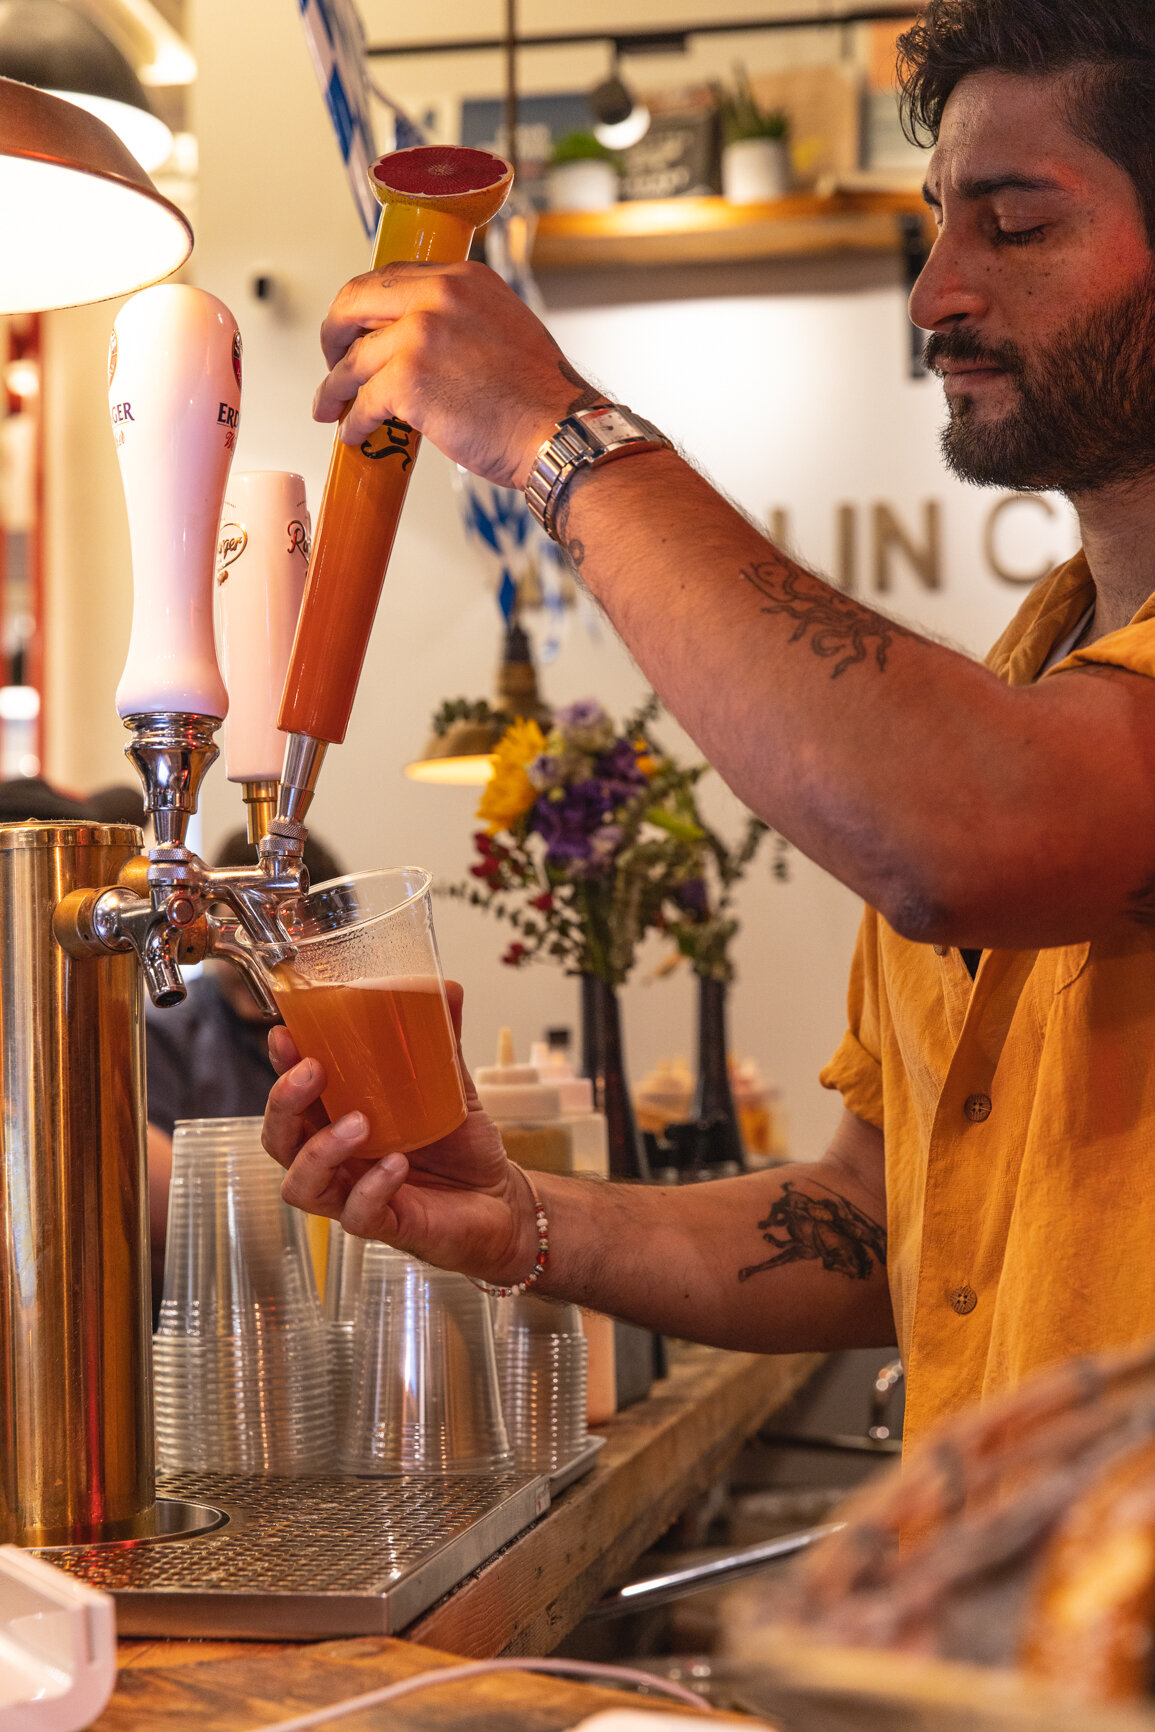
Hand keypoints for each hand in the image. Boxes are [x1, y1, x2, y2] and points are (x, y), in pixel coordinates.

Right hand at [261, 983, 536, 1282]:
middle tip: (314, 1071)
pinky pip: (357, 1215)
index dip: (280, 1066)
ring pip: (300, 1184)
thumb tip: (447, 989)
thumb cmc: (465, 1148)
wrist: (503, 1202)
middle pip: (279, 1140)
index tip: (285, 1033)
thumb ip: (441, 1043)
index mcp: (342, 1120)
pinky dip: (371, 1188)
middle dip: (284, 1104)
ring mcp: (355, 1195)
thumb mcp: (452, 1088)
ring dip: (319, 1151)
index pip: (293, 1096)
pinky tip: (397, 1165)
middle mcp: (339, 1160)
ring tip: (358, 1123)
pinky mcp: (386, 1226)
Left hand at [312, 261, 604, 488]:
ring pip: (352, 359)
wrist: (559, 432)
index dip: (362, 306)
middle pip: (354, 302)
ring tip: (330, 407)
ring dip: (334, 388)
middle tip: (332, 360)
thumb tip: (420, 341)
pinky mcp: (408, 381)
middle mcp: (439, 297)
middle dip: (333, 335)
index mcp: (463, 279)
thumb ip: (460, 320)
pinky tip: (354, 434)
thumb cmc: (539, 398)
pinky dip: (353, 422)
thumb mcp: (504, 328)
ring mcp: (420, 336)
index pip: (389, 278)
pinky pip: (362, 401)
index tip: (355, 329)